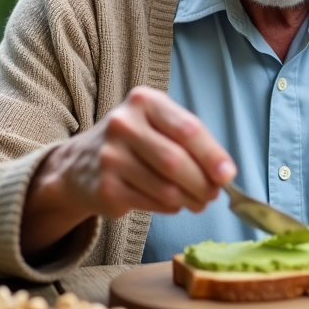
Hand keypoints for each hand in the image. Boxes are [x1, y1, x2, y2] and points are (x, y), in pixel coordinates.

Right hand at [21, 87, 235, 255]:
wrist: (80, 163)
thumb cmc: (134, 142)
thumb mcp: (157, 124)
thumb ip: (190, 141)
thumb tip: (223, 174)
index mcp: (144, 101)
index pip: (187, 129)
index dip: (212, 155)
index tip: (228, 175)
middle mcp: (123, 124)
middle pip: (177, 161)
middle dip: (203, 183)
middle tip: (214, 194)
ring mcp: (111, 156)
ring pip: (166, 187)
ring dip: (190, 199)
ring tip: (198, 201)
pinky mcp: (106, 188)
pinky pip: (152, 203)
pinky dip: (170, 207)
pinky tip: (172, 203)